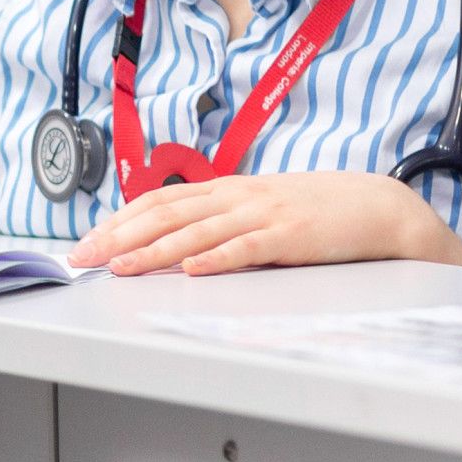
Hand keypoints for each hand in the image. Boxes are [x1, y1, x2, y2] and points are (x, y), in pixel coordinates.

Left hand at [68, 171, 461, 276]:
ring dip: (154, 251)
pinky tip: (192, 271)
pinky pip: (247, 248)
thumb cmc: (316, 214)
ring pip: (197, 231)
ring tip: (120, 267)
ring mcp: (263, 214)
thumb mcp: (260, 210)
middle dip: (119, 237)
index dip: (119, 220)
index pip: (160, 201)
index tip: (87, 242)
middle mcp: (238, 196)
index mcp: (227, 190)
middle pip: (165, 214)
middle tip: (83, 258)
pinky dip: (217, 258)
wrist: (379, 207)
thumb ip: (221, 222)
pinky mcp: (291, 236)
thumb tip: (173, 246)